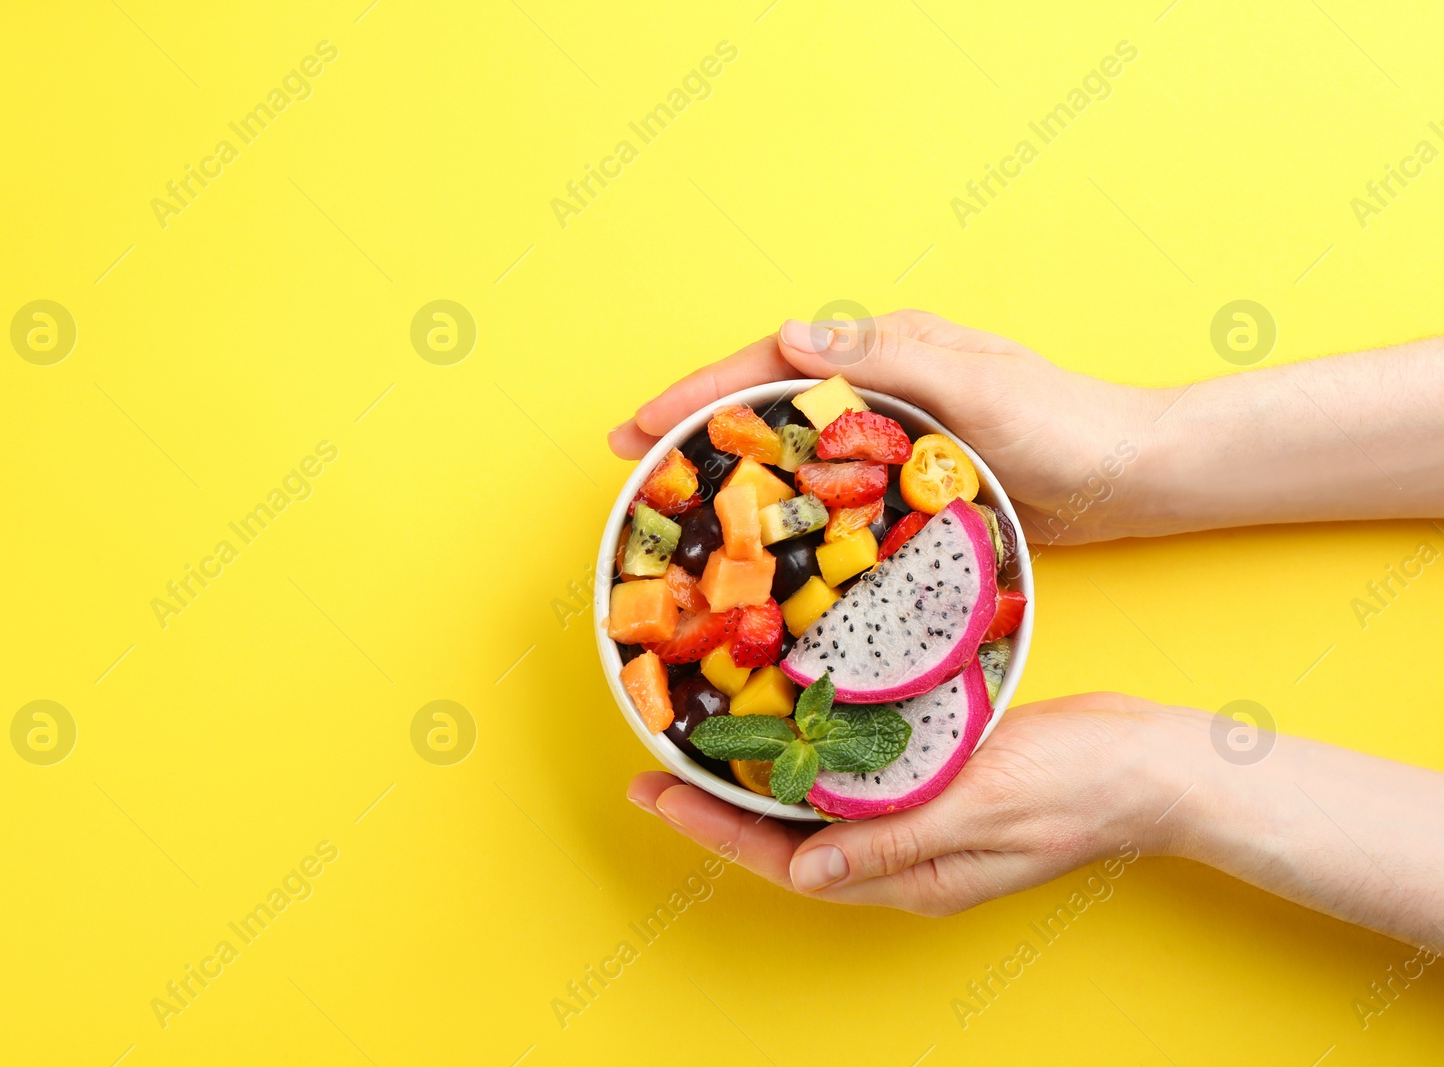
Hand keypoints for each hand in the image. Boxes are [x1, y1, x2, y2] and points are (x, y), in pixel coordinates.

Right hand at [608, 310, 1160, 544]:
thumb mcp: (979, 385)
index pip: (769, 363)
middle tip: (626, 462)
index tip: (638, 426)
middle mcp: (877, 385)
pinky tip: (754, 538)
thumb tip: (791, 335)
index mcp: (884, 351)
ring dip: (725, 465)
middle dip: (690, 424)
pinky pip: (822, 486)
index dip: (697, 392)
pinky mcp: (903, 478)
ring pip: (786, 444)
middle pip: (762, 399)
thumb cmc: (1065, 424)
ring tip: (666, 502)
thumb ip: (891, 358)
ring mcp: (888, 433)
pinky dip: (778, 503)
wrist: (1130, 474)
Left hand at [626, 693, 1194, 913]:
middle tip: (653, 769)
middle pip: (788, 838)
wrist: (1152, 761)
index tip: (656, 792)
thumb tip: (802, 871)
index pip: (787, 861)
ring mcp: (922, 819)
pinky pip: (856, 776)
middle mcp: (905, 855)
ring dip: (758, 781)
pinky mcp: (938, 779)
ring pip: (816, 808)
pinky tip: (787, 723)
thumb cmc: (1078, 786)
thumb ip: (891, 841)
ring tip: (701, 745)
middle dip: (717, 808)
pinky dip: (812, 753)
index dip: (715, 829)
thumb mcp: (982, 809)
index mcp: (910, 877)